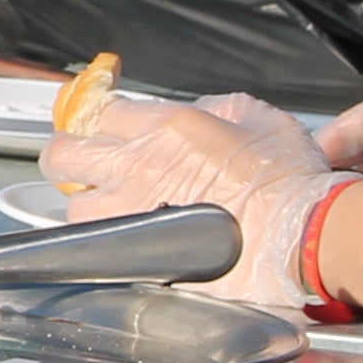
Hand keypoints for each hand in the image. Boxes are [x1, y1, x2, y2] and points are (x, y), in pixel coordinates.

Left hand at [38, 91, 346, 308]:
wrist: (298, 236)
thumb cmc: (290, 184)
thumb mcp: (264, 121)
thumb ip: (223, 108)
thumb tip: (203, 111)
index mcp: (167, 128)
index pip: (103, 111)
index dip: (102, 119)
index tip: (106, 126)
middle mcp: (137, 165)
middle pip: (63, 152)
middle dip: (69, 155)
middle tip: (85, 164)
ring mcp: (131, 212)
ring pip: (70, 203)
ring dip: (84, 203)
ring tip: (106, 209)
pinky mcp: (137, 254)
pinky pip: (94, 245)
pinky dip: (100, 242)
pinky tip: (120, 241)